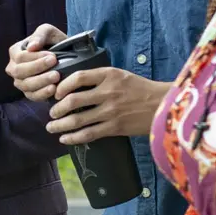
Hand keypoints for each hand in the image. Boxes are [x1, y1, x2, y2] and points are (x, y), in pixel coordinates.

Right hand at [6, 24, 67, 100]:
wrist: (67, 55)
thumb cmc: (54, 41)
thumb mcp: (48, 32)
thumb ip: (40, 35)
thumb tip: (31, 47)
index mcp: (15, 52)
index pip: (20, 57)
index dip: (35, 58)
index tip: (53, 56)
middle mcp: (14, 68)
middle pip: (19, 72)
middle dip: (38, 69)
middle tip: (55, 65)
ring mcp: (20, 82)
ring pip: (25, 85)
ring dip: (41, 81)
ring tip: (56, 77)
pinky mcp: (30, 93)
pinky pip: (32, 96)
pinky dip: (42, 93)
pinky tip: (53, 89)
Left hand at [47, 67, 170, 144]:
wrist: (164, 105)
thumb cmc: (142, 89)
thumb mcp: (121, 75)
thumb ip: (101, 78)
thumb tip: (75, 84)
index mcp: (109, 75)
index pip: (78, 77)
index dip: (62, 86)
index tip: (56, 93)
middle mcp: (108, 92)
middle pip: (73, 100)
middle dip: (57, 109)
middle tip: (51, 113)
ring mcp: (111, 111)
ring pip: (78, 119)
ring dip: (60, 125)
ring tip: (51, 127)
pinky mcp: (115, 127)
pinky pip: (89, 134)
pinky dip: (73, 137)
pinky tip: (65, 139)